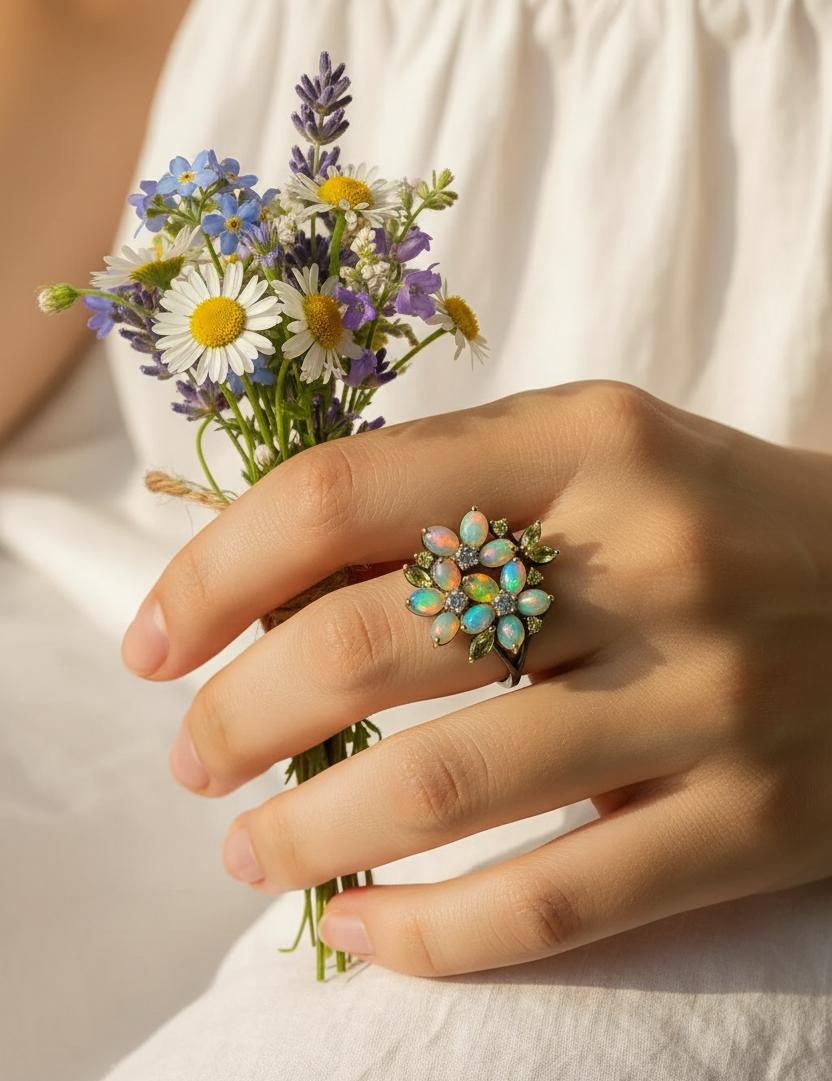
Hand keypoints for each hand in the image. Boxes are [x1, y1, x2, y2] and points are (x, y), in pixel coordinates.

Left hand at [122, 381, 831, 976]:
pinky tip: (359, 928)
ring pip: (439, 788)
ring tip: (250, 851)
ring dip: (303, 834)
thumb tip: (271, 588)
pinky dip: (425, 936)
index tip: (158, 640)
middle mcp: (647, 559)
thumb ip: (446, 495)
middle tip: (192, 756)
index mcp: (591, 440)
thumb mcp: (595, 457)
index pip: (341, 493)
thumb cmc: (718, 518)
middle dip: (234, 716)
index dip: (215, 572)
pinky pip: (549, 905)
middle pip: (365, 644)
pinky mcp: (747, 823)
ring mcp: (704, 699)